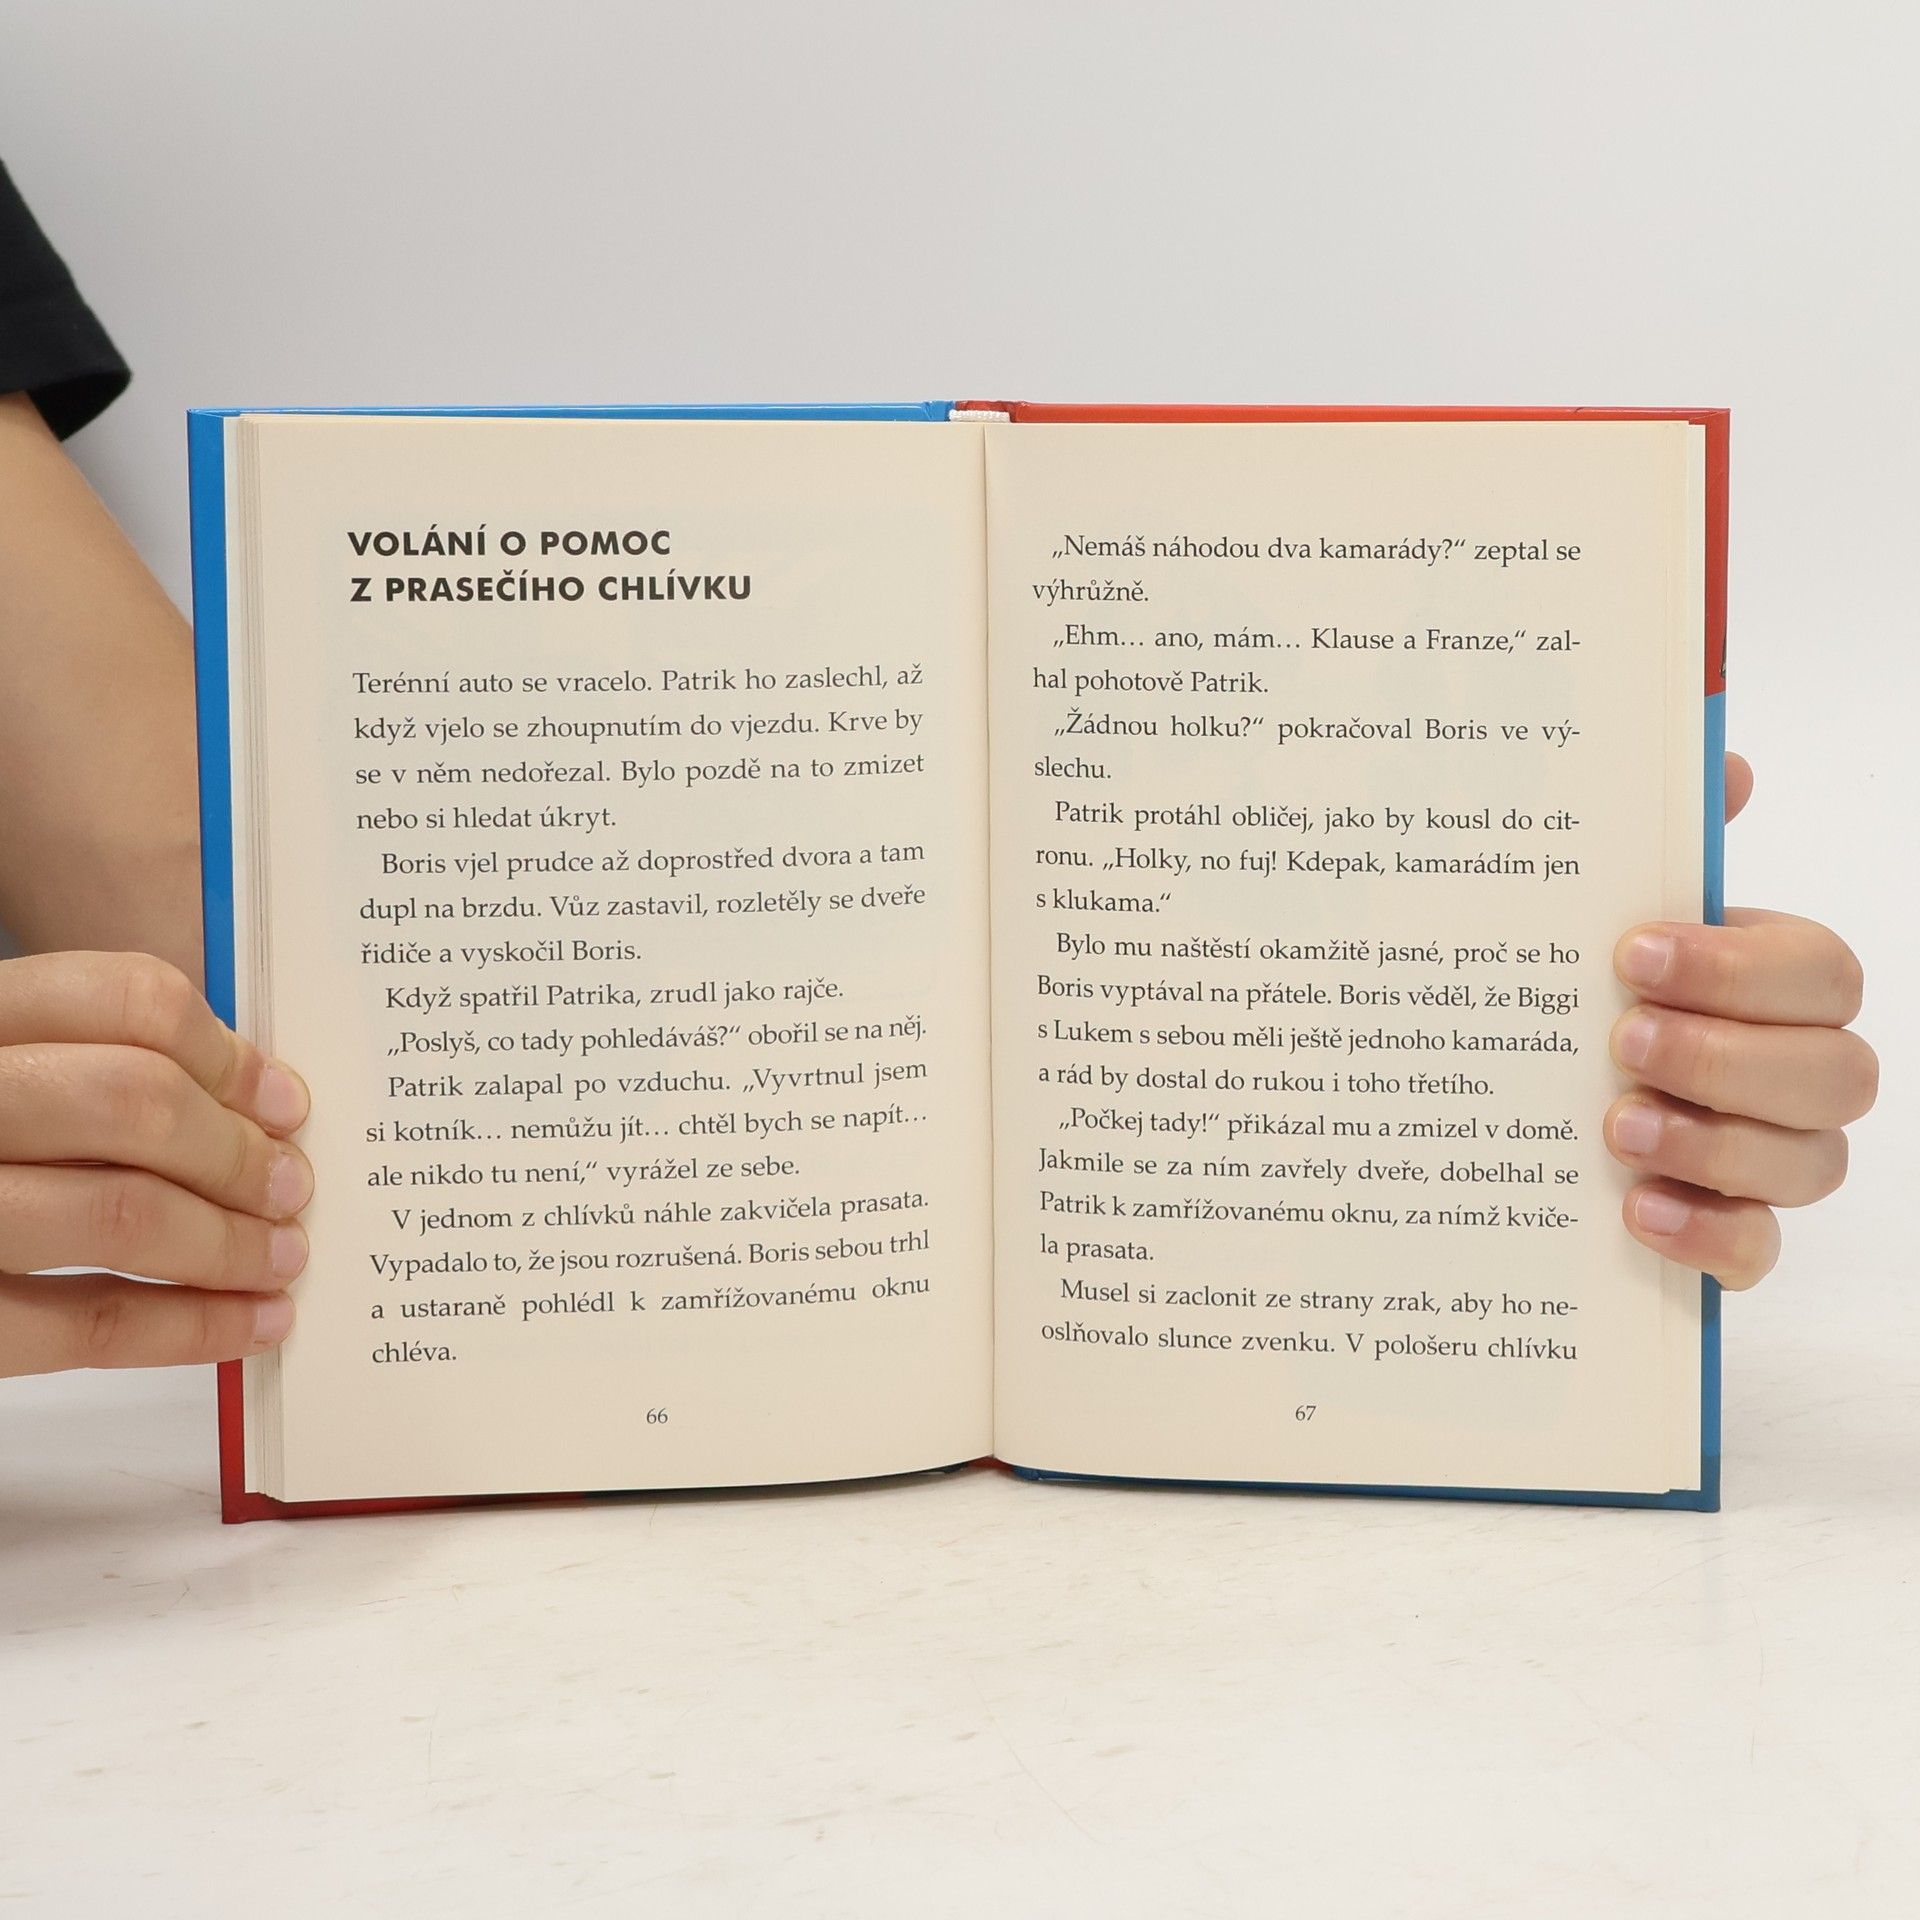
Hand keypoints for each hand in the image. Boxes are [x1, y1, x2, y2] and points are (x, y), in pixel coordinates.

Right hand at [0, 951, 311, 1374]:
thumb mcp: (5, 1069)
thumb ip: (90, 1062)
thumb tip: (256, 1103)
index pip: (122, 997)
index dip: (225, 1051)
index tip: (285, 1101)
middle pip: (131, 1102)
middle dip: (236, 1155)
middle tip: (292, 1189)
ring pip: (117, 1214)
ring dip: (228, 1244)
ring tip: (283, 1259)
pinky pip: (83, 1328)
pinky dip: (189, 1330)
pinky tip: (252, 1326)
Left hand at [1605, 754, 1875, 1287]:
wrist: (1501, 1098)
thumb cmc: (1577, 988)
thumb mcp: (1594, 911)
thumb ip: (1661, 842)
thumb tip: (1721, 763)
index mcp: (1769, 984)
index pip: (1820, 971)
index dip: (1740, 966)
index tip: (1631, 953)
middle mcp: (1789, 1073)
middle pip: (1837, 1073)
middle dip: (1729, 1056)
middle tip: (1623, 1040)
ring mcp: (1767, 1160)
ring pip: (1813, 1164)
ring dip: (1716, 1143)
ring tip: (1615, 1126)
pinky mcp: (1727, 1237)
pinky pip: (1760, 1254)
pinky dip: (1708, 1235)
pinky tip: (1635, 1212)